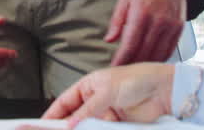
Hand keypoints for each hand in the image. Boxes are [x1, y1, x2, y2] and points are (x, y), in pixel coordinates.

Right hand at [42, 63, 173, 126]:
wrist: (162, 91)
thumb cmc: (137, 79)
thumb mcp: (107, 91)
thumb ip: (88, 110)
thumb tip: (71, 124)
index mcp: (88, 87)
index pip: (64, 103)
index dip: (52, 115)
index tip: (40, 125)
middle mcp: (94, 101)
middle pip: (73, 118)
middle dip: (65, 127)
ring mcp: (104, 115)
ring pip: (86, 127)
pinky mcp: (115, 126)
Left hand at [105, 0, 188, 64]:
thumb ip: (117, 21)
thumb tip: (109, 40)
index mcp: (141, 14)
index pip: (130, 45)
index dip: (121, 60)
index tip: (114, 68)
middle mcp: (158, 22)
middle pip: (144, 53)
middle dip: (132, 65)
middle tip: (123, 72)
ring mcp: (171, 26)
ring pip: (158, 54)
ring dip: (146, 65)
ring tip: (136, 70)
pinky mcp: (179, 28)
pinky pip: (170, 49)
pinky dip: (160, 58)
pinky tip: (152, 62)